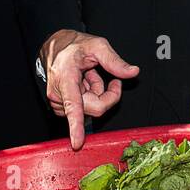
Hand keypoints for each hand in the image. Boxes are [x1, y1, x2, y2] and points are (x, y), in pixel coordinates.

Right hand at [41, 30, 139, 150]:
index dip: (76, 126)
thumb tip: (133, 72)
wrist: (55, 47)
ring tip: (87, 75)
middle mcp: (59, 94)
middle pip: (95, 107)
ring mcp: (58, 103)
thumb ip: (115, 61)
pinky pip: (84, 109)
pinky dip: (89, 95)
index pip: (73, 106)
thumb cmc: (74, 46)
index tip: (77, 143)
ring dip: (95, 93)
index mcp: (66, 78)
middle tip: (104, 75)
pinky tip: (83, 82)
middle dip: (106, 94)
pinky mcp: (61, 107)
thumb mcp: (97, 45)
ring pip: (91, 109)